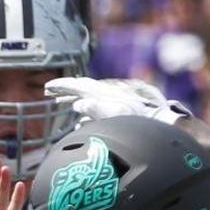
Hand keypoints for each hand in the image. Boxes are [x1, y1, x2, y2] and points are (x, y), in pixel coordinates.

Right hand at [44, 76, 191, 124]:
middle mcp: (108, 95)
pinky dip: (83, 110)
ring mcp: (112, 102)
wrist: (161, 124)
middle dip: (64, 90)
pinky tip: (79, 117)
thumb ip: (97, 109)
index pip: (79, 85)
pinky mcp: (117, 112)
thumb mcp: (117, 114)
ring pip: (88, 98)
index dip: (62, 86)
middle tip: (49, 92)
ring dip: (72, 99)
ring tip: (59, 102)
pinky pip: (96, 108)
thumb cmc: (140, 120)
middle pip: (82, 89)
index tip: (48, 88)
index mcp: (104, 93)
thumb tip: (79, 104)